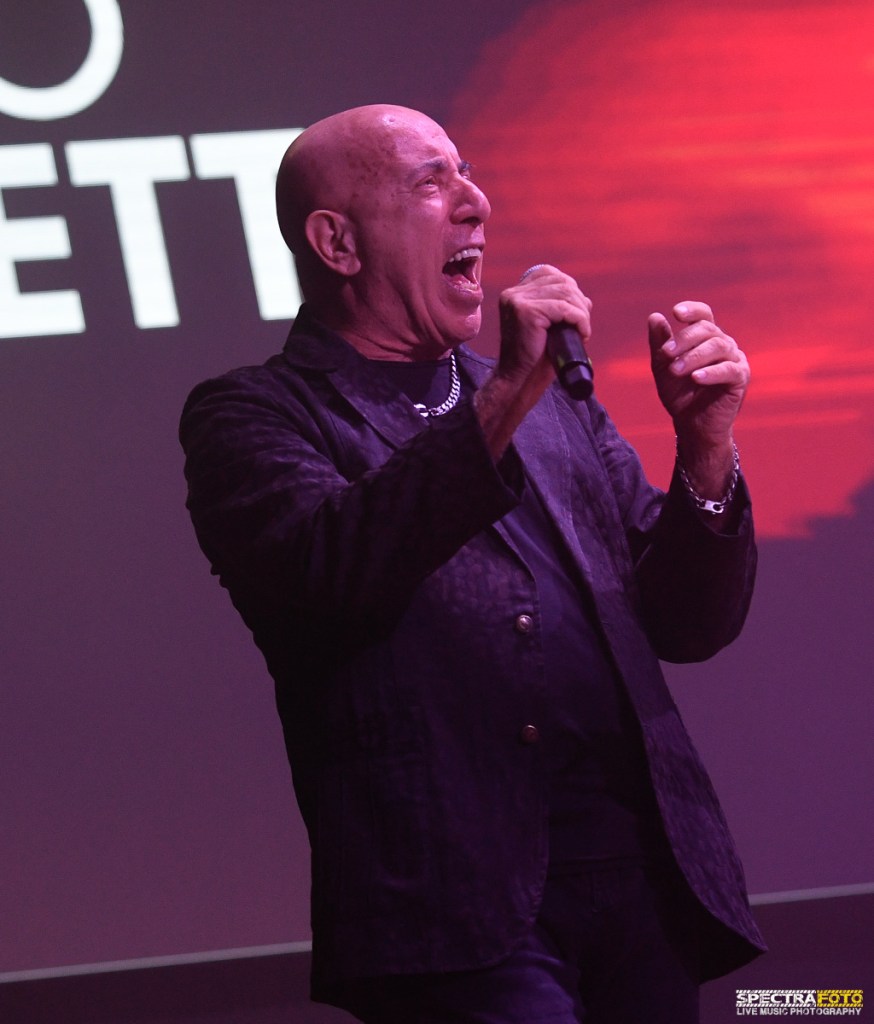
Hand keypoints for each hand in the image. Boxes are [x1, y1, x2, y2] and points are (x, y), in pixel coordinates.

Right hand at [475, 265, 592, 457]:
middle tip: (583, 326)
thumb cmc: (534, 358)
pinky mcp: (526, 312)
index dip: (570, 289)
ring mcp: (518, 301)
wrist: (519, 380)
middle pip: (561, 282)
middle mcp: (514, 293)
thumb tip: (585, 299)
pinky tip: (582, 333)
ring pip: (566, 293)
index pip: (549, 274)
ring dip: (582, 312)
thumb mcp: (547, 326)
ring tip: (582, 331)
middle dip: (579, 302)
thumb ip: (559, 308)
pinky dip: (579, 320)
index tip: (576, 312)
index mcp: (515, 293)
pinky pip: (564, 308)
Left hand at [648, 301, 748, 450]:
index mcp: (706, 338)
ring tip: (675, 370)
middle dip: (684, 339)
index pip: (703, 316)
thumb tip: (654, 316)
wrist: (691, 425)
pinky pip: (729, 370)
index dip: (692, 310)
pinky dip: (711, 372)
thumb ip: (660, 343)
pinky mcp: (741, 378)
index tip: (676, 312)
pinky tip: (696, 378)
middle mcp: (723, 344)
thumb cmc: (680, 394)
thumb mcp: (663, 367)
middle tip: (666, 353)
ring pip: (718, 347)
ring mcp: (735, 360)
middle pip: (707, 330)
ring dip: (693, 357)